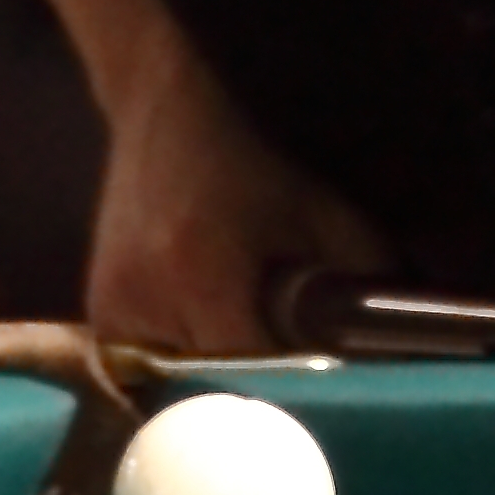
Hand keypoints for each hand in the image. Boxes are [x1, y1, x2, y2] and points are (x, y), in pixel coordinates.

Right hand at [83, 47, 386, 355]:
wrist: (157, 112)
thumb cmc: (246, 162)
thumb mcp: (317, 210)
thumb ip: (360, 273)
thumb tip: (395, 339)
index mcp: (202, 274)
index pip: (251, 366)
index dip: (291, 380)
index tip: (319, 381)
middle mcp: (146, 299)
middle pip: (214, 382)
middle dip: (256, 380)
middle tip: (288, 365)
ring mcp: (113, 308)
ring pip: (180, 380)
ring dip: (216, 370)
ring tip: (239, 330)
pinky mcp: (99, 309)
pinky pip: (150, 363)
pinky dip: (181, 354)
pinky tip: (202, 321)